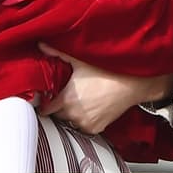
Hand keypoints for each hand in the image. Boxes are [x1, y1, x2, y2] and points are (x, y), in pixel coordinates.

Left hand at [36, 44, 172, 134]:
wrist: (131, 84)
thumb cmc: (106, 72)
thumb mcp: (79, 61)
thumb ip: (57, 53)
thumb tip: (41, 44)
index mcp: (66, 100)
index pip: (45, 109)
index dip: (44, 104)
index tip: (45, 99)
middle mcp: (74, 115)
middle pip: (58, 115)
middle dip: (59, 107)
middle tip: (65, 95)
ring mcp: (86, 123)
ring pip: (71, 121)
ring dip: (71, 114)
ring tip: (78, 101)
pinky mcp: (96, 128)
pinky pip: (83, 126)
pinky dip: (84, 119)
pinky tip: (89, 108)